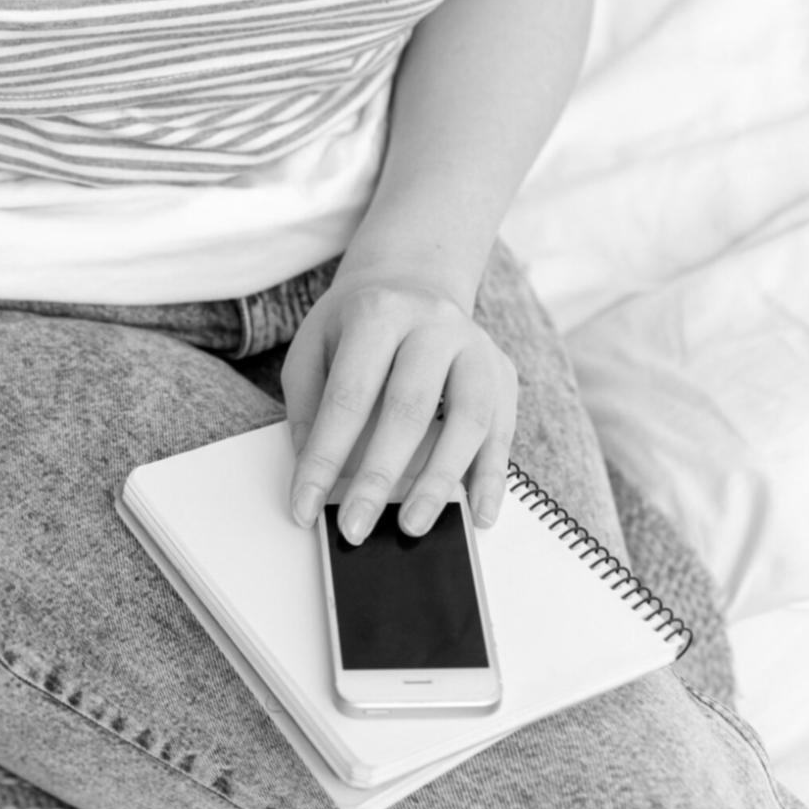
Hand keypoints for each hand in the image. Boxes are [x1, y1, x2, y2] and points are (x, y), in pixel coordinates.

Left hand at [281, 266, 516, 543]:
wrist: (413, 279)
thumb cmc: (357, 323)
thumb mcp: (314, 345)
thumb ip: (308, 406)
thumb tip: (312, 473)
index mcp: (379, 314)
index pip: (348, 397)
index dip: (324, 458)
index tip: (304, 507)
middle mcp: (435, 326)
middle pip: (408, 410)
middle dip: (378, 478)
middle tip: (355, 528)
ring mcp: (476, 348)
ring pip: (468, 421)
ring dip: (440, 482)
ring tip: (412, 526)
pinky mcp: (503, 373)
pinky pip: (503, 431)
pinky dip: (492, 477)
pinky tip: (479, 514)